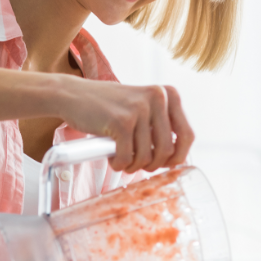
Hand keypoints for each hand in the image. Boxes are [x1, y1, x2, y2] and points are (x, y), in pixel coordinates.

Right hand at [50, 78, 193, 172]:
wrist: (73, 95)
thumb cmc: (108, 107)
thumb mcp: (142, 107)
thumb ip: (161, 125)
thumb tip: (178, 158)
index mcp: (167, 94)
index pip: (187, 135)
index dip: (178, 156)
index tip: (165, 164)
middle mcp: (157, 98)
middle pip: (167, 150)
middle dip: (153, 165)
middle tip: (138, 165)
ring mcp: (139, 109)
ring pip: (147, 157)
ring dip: (133, 166)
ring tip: (122, 160)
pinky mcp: (121, 121)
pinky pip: (128, 157)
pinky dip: (120, 164)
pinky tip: (112, 158)